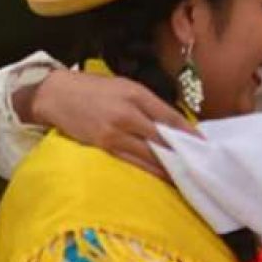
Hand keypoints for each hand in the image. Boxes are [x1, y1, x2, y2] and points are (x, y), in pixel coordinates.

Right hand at [27, 69, 193, 179]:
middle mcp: (127, 115)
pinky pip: (133, 162)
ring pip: (149, 154)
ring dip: (169, 166)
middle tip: (201, 164)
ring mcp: (115, 134)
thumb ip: (150, 104)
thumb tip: (174, 123)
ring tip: (187, 175)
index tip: (204, 143)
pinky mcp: (104, 147)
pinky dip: (150, 169)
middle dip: (182, 152)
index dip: (189, 132)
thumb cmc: (95, 88)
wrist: (56, 95)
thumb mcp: (126, 86)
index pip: (169, 117)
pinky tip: (163, 175)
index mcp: (136, 95)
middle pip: (162, 138)